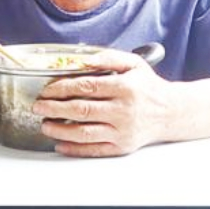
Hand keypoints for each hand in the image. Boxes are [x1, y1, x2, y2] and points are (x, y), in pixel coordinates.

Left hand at [32, 50, 176, 157]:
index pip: (87, 87)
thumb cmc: (148, 87)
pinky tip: (60, 144)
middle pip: (82, 110)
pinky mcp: (122, 147)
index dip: (62, 88)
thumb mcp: (133, 64)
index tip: (47, 89)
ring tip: (45, 125)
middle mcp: (124, 111)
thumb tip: (83, 59)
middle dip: (55, 108)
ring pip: (85, 133)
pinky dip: (74, 149)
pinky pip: (94, 150)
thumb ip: (108, 58)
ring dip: (60, 130)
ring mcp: (122, 131)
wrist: (171, 112)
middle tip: (38, 106)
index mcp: (125, 88)